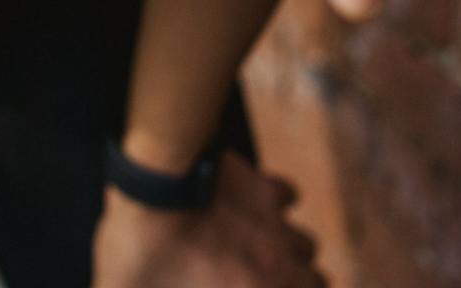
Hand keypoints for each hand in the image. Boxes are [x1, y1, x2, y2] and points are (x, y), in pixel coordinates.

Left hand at [92, 153, 325, 286]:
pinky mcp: (263, 187)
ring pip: (307, 245)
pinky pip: (288, 197)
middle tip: (267, 285)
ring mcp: (275, 225)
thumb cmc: (141, 252)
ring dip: (294, 254)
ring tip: (266, 256)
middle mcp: (278, 266)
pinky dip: (277, 205)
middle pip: (319, 284)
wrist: (154, 182)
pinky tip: (257, 206)